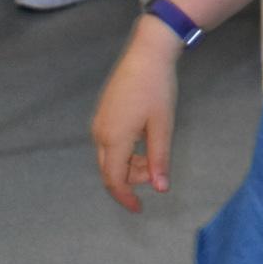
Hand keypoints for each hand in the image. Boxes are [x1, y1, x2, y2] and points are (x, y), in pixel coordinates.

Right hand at [91, 20, 182, 211]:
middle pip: (110, 170)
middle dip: (131, 179)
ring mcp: (99, 123)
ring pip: (110, 157)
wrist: (147, 54)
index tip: (140, 209)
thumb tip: (160, 189)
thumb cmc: (157, 89)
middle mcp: (100, 133)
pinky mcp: (103, 114)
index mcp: (114, 138)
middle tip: (156, 172)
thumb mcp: (163, 127)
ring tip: (154, 152)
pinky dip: (126, 151)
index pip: (114, 180)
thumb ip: (159, 159)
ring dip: (130, 164)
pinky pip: (110, 142)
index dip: (125, 197)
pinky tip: (144, 141)